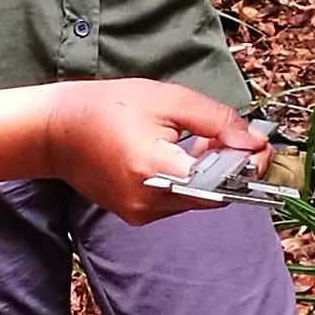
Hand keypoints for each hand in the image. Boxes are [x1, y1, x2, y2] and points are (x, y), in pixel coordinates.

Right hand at [40, 79, 263, 224]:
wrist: (55, 131)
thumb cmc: (107, 107)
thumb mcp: (168, 99)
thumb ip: (216, 121)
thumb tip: (255, 141)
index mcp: (156, 169)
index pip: (221, 181)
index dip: (247, 165)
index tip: (259, 145)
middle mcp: (149, 200)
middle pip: (214, 193)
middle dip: (227, 165)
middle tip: (224, 135)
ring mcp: (141, 212)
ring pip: (197, 198)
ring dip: (207, 173)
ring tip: (191, 140)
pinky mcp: (135, 215)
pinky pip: (177, 200)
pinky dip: (186, 181)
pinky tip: (171, 154)